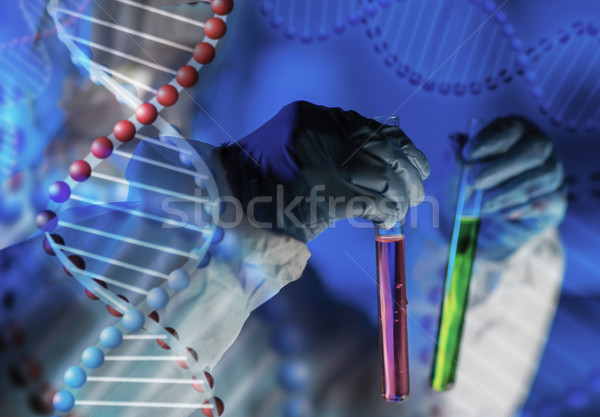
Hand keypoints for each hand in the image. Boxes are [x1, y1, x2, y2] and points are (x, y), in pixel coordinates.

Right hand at [218, 101, 429, 241]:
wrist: (227, 210)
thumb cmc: (260, 186)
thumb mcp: (296, 154)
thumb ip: (331, 148)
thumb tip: (379, 162)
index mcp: (311, 116)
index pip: (371, 127)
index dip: (401, 146)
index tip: (416, 162)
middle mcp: (319, 131)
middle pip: (383, 149)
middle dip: (408, 171)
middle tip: (418, 190)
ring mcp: (324, 161)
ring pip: (384, 174)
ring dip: (402, 194)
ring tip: (408, 206)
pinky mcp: (330, 193)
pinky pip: (374, 200)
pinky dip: (388, 211)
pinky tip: (389, 219)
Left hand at [462, 116, 566, 259]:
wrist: (476, 226)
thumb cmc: (466, 192)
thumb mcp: (453, 177)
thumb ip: (454, 160)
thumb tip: (455, 142)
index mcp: (513, 132)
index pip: (510, 127)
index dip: (489, 140)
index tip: (468, 155)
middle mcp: (539, 147)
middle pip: (534, 150)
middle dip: (500, 168)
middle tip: (475, 182)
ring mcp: (553, 173)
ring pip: (543, 176)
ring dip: (508, 192)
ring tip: (484, 204)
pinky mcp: (557, 200)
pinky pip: (550, 200)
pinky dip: (523, 208)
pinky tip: (503, 213)